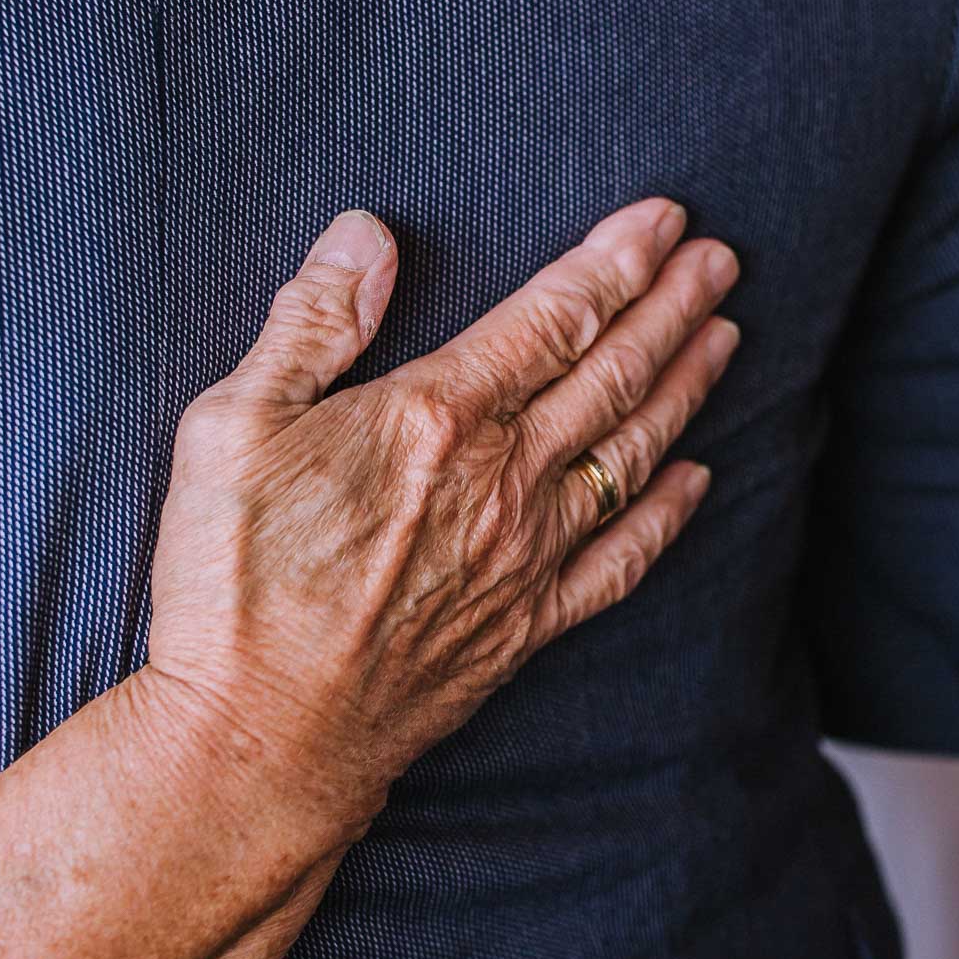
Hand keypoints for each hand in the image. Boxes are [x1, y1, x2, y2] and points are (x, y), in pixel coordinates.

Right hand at [144, 198, 739, 832]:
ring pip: (632, 453)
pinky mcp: (530, 624)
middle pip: (614, 374)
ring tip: (726, 338)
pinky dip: (667, 515)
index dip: (618, 260)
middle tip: (723, 261)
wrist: (264, 738)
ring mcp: (528, 555)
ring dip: (685, 389)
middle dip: (674, 308)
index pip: (556, 316)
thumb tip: (367, 233)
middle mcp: (505, 479)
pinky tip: (697, 480)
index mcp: (439, 415)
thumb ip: (310, 322)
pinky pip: (622, 560)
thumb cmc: (234, 581)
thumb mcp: (232, 425)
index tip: (667, 220)